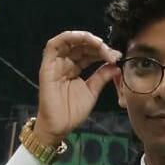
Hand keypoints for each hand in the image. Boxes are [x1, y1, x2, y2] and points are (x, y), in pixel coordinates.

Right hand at [34, 31, 121, 146]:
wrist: (60, 126)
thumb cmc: (73, 111)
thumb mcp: (92, 91)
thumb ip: (102, 77)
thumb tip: (116, 65)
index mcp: (75, 67)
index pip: (89, 52)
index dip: (102, 51)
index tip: (116, 56)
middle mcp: (65, 63)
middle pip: (81, 45)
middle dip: (98, 46)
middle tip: (111, 53)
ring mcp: (55, 63)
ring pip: (68, 41)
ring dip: (85, 38)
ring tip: (99, 44)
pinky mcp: (47, 66)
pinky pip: (53, 46)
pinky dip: (67, 37)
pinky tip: (83, 39)